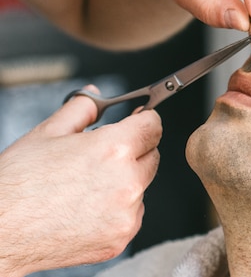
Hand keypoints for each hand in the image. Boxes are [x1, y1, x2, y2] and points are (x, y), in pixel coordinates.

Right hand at [0, 88, 161, 275]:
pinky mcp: (121, 237)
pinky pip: (133, 213)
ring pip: (142, 186)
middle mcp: (127, 181)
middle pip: (152, 156)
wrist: (0, 233)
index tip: (139, 121)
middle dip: (134, 151)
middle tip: (103, 156)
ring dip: (126, 181)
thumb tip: (97, 96)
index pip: (153, 126)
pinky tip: (88, 207)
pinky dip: (119, 209)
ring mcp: (127, 213)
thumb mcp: (47, 133)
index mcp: (113, 149)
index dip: (145, 120)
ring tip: (87, 186)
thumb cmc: (17, 185)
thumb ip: (82, 109)